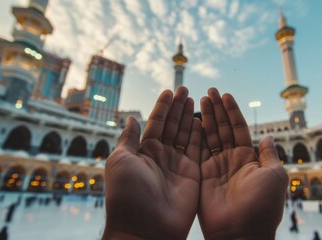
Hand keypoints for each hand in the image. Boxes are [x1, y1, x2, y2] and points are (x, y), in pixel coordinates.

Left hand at [103, 87, 201, 238]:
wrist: (145, 228)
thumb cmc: (127, 194)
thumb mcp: (120, 161)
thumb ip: (128, 138)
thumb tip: (131, 118)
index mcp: (143, 151)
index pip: (155, 123)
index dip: (162, 107)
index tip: (169, 91)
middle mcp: (161, 156)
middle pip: (172, 126)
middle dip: (178, 108)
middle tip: (185, 90)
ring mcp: (178, 165)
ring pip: (185, 135)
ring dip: (189, 117)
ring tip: (194, 99)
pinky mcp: (193, 175)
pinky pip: (198, 150)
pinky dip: (200, 135)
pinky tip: (201, 121)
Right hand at [199, 88, 288, 239]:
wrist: (241, 232)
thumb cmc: (262, 206)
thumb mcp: (275, 176)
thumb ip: (270, 155)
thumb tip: (268, 137)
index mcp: (249, 158)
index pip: (239, 128)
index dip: (232, 111)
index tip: (226, 95)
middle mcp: (232, 160)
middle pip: (223, 129)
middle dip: (217, 110)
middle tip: (210, 91)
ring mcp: (216, 167)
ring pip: (210, 136)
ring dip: (206, 118)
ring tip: (201, 99)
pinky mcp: (202, 175)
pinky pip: (197, 151)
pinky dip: (195, 136)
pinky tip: (193, 121)